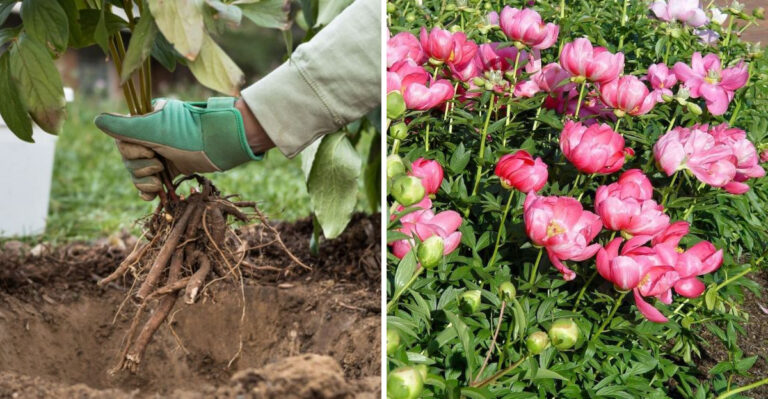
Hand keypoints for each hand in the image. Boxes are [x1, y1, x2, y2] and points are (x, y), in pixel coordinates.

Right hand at [95, 97, 272, 199]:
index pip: (121, 140)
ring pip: (138, 173)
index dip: (130, 151)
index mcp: (144, 121)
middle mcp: (150, 136)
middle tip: (158, 164)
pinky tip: (152, 197)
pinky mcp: (172, 168)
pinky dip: (149, 191)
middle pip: (128, 159)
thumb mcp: (153, 127)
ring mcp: (161, 152)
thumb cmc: (188, 133)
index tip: (148, 150)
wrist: (220, 145)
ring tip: (159, 183)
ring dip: (145, 181)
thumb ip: (124, 126)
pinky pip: (151, 182)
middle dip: (140, 167)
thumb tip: (97, 120)